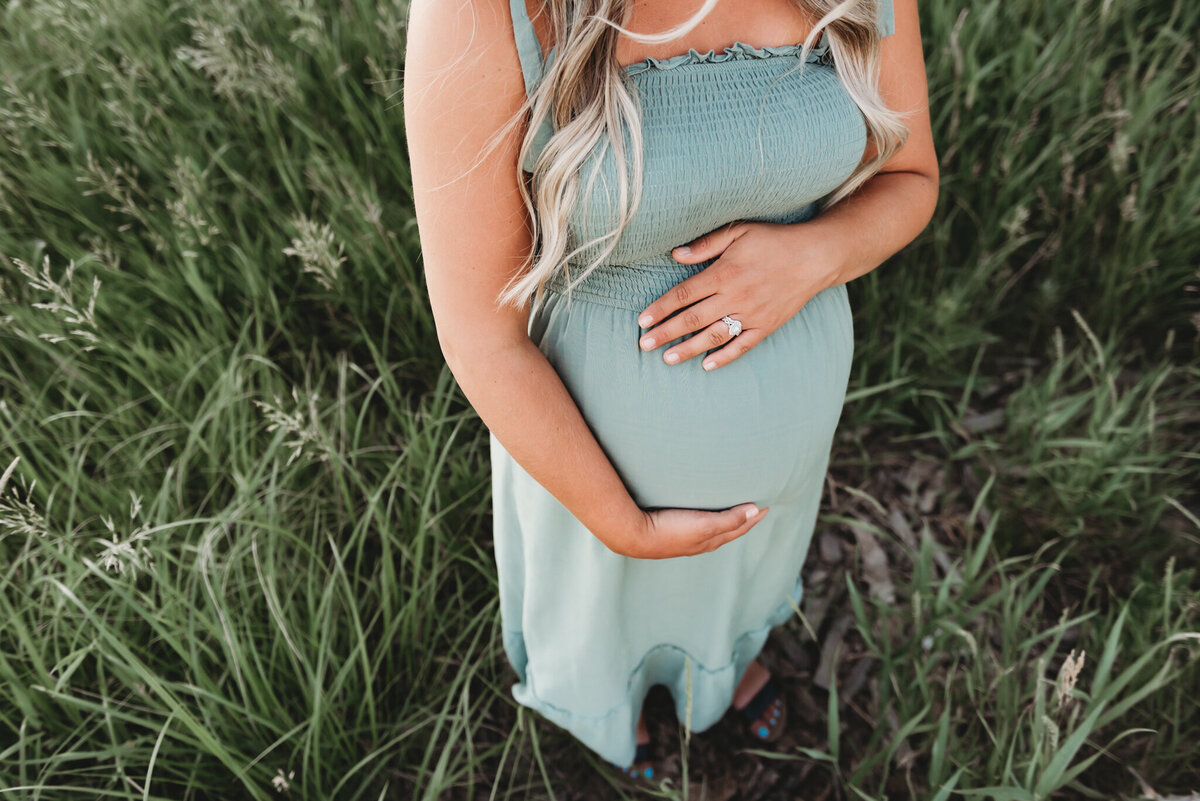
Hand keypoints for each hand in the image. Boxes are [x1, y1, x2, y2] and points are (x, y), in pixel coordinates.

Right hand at [601, 503, 769, 558]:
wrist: (634, 536)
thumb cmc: (669, 530)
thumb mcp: (704, 524)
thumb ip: (730, 519)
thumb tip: (755, 511)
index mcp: (710, 540)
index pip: (738, 527)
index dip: (753, 518)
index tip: (766, 507)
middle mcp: (700, 542)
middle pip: (728, 530)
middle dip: (742, 521)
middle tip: (754, 510)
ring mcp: (685, 538)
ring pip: (713, 529)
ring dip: (725, 521)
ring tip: (731, 511)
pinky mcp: (671, 531)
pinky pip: (697, 526)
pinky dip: (707, 519)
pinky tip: (699, 514)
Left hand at [636, 220, 842, 370]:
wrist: (815, 257)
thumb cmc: (774, 241)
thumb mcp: (739, 231)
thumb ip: (706, 244)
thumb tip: (675, 254)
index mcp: (724, 273)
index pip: (683, 294)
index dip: (660, 308)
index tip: (642, 321)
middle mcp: (735, 297)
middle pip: (692, 319)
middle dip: (666, 333)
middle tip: (643, 345)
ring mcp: (751, 314)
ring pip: (714, 336)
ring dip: (688, 349)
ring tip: (667, 359)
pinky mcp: (767, 325)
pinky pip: (743, 345)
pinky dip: (725, 357)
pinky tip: (707, 366)